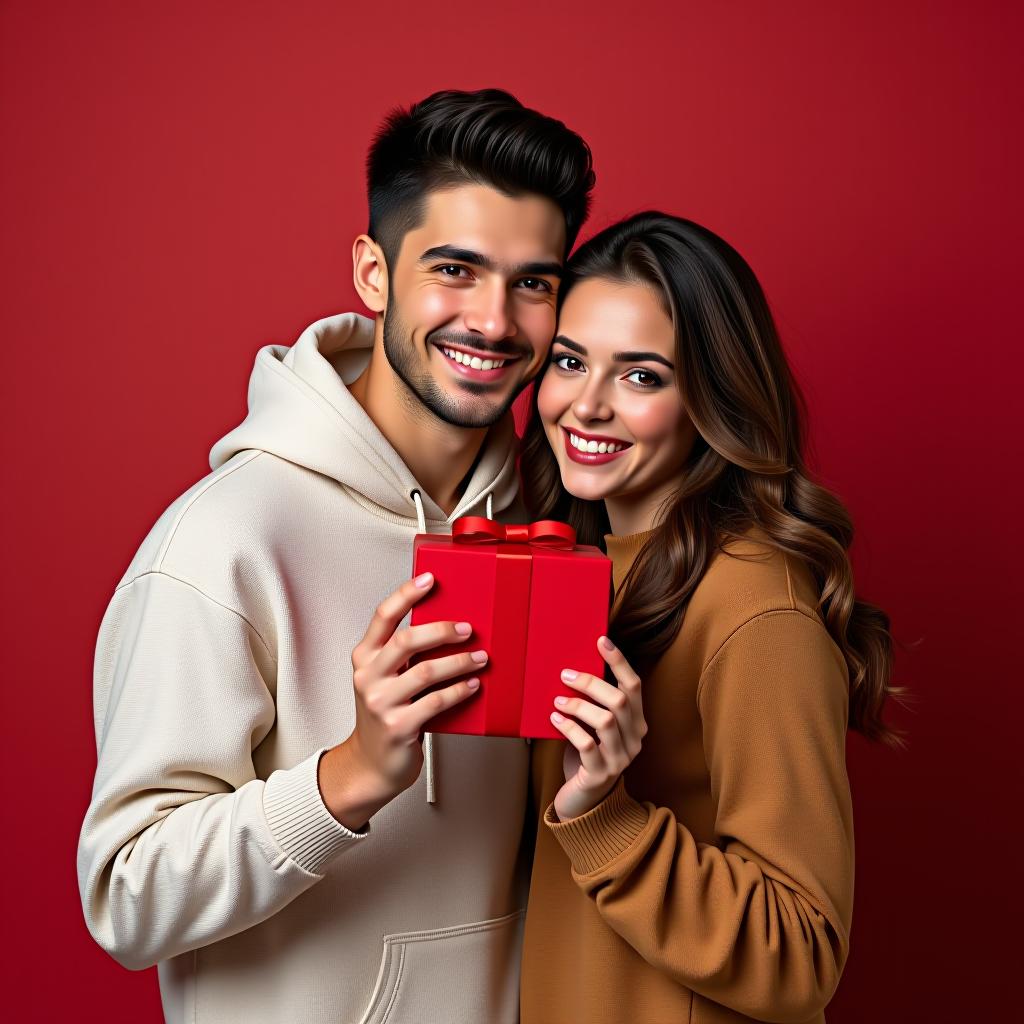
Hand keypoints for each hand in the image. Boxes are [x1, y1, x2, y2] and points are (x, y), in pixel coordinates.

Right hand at [318, 571, 485, 828]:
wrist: (372, 764)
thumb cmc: (386, 714)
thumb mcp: (386, 678)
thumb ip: (404, 654)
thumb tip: (447, 624)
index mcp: (365, 657)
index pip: (383, 616)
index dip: (406, 594)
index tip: (430, 578)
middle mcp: (369, 676)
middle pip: (406, 641)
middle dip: (442, 630)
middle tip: (468, 629)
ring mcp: (381, 703)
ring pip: (426, 672)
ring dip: (459, 662)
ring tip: (481, 658)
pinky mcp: (399, 727)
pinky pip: (436, 702)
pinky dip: (459, 690)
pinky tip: (473, 685)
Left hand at [550, 635, 646, 821]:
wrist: (585, 801)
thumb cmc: (587, 755)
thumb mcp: (595, 727)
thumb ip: (595, 704)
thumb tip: (572, 668)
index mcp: (637, 722)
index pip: (634, 686)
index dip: (619, 661)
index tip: (601, 640)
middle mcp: (635, 739)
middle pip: (619, 701)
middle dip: (591, 683)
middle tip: (565, 675)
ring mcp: (620, 758)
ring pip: (606, 721)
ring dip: (578, 706)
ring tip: (558, 700)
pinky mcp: (601, 774)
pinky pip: (587, 745)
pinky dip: (569, 728)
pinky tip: (555, 719)